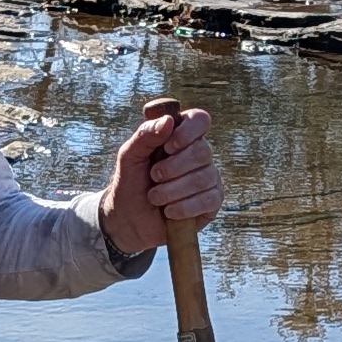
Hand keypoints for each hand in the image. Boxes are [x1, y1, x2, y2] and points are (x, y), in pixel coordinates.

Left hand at [100, 101, 220, 258]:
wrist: (129, 221)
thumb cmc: (130, 183)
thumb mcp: (129, 156)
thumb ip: (145, 135)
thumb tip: (169, 120)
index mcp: (180, 136)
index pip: (199, 120)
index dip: (187, 132)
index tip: (168, 147)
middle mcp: (198, 154)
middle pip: (202, 151)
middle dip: (173, 168)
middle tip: (153, 176)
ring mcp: (209, 177)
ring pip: (204, 178)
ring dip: (173, 191)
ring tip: (155, 197)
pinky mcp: (212, 201)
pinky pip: (210, 199)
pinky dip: (185, 207)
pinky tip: (169, 211)